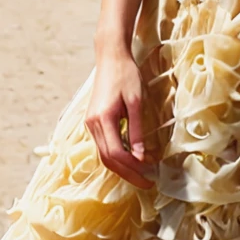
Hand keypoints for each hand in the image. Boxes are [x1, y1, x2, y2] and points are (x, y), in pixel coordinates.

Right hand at [85, 47, 157, 188]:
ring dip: (122, 166)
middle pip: (108, 159)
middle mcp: (92, 124)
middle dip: (128, 173)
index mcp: (103, 119)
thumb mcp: (136, 102)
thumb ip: (137, 130)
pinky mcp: (93, 122)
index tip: (149, 176)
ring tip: (143, 173)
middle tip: (147, 182)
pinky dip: (117, 155)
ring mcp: (90, 124)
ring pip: (104, 154)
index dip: (133, 168)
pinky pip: (104, 145)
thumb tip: (141, 157)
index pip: (116, 153)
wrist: (110, 58)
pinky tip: (132, 158)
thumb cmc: (126, 75)